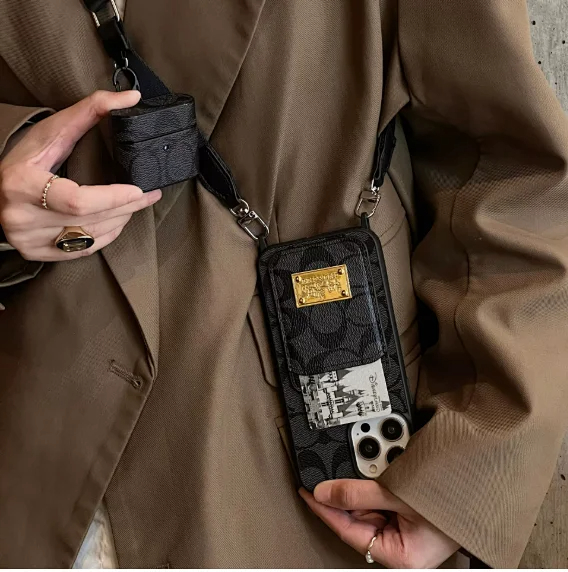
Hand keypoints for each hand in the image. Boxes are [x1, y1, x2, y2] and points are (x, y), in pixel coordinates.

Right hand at [0, 90, 161, 260]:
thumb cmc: (24, 159)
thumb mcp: (51, 132)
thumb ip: (91, 111)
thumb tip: (131, 98)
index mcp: (22, 184)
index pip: (77, 201)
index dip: (112, 198)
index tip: (139, 190)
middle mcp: (22, 217)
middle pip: (90, 219)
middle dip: (127, 207)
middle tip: (149, 195)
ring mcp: (28, 239)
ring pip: (91, 236)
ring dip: (120, 220)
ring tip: (134, 204)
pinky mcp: (36, 252)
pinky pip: (83, 249)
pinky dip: (105, 235)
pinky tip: (116, 220)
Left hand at [300, 480, 459, 568]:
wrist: (481, 479)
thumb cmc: (451, 497)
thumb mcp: (395, 494)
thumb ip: (356, 494)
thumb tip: (323, 492)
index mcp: (398, 555)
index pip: (348, 531)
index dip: (324, 509)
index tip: (308, 492)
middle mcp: (400, 547)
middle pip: (357, 519)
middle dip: (344, 494)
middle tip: (329, 471)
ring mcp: (404, 531)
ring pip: (369, 507)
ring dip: (361, 487)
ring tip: (363, 469)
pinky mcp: (409, 516)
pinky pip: (382, 500)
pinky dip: (375, 484)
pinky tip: (373, 471)